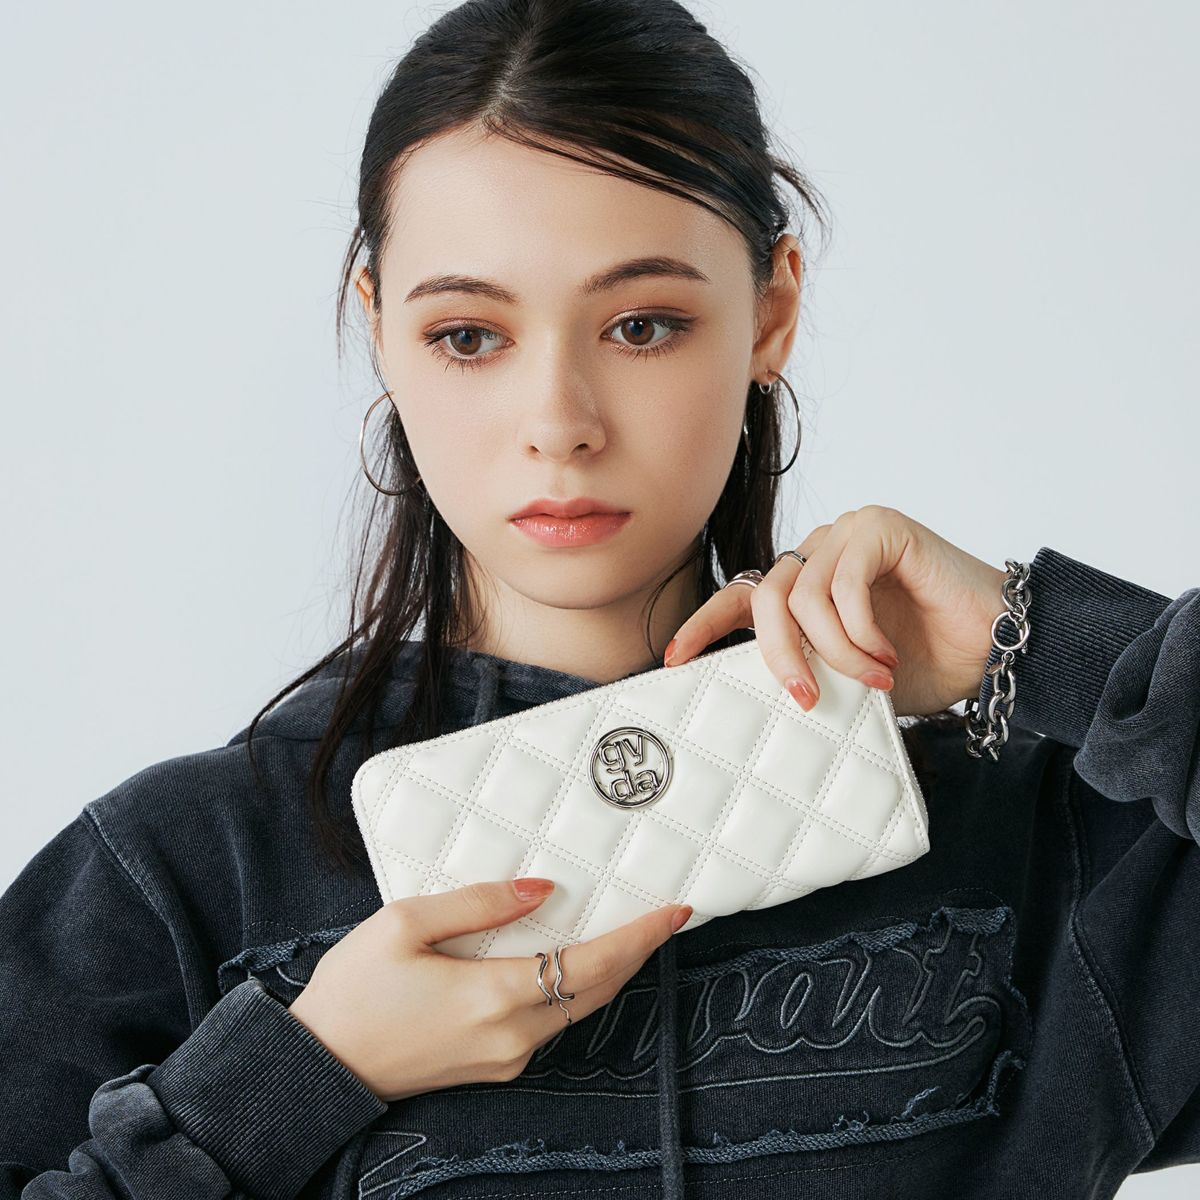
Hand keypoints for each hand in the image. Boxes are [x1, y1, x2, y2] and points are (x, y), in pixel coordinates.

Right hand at [287, 878, 690, 1102]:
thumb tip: (541, 889)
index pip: (591, 965)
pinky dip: (576, 987)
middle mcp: (511, 1035)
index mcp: (492, 998)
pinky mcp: (494, 1064)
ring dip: (610, 969)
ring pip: (579, 1007)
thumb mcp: (404, 925)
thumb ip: (479, 904)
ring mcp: (505, 1057)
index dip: (639, 937)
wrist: (321, 1065)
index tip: (675, 910)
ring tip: (633, 930)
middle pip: (598, 990)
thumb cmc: (353, 989)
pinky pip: (551, 1020)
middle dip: (638, 951)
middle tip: (668, 914)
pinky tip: (576, 959)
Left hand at [663, 505, 1007, 717]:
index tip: (674, 660)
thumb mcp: (849, 676)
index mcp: (807, 583)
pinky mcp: (881, 528)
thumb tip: (756, 692)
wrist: (998, 649)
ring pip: (802, 595)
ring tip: (874, 679)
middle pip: (763, 596)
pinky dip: (860, 631)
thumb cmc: (928, 661)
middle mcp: (820, 551)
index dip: (704, 624)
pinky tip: (887, 655)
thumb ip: (808, 667)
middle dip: (778, 654)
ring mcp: (848, 534)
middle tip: (804, 698)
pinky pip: (843, 583)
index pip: (740, 595)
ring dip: (836, 651)